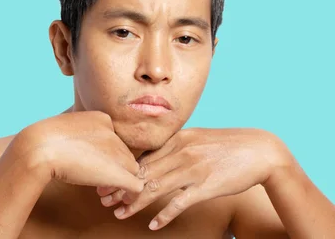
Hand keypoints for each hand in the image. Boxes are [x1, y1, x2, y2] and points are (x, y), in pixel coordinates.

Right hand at [15, 111, 144, 195]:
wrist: (40, 147)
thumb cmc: (43, 140)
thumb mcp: (63, 131)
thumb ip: (77, 137)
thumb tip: (76, 149)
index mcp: (102, 119)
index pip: (114, 140)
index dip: (105, 155)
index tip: (91, 164)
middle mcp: (114, 134)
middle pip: (123, 155)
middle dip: (113, 168)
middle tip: (98, 183)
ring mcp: (118, 153)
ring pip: (131, 169)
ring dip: (120, 181)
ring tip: (104, 193)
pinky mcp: (119, 173)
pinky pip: (136, 186)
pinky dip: (131, 195)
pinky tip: (121, 201)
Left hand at [97, 127, 288, 229]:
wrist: (260, 151)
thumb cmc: (227, 145)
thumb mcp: (197, 138)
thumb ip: (175, 145)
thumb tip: (154, 155)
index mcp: (176, 139)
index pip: (142, 158)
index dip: (121, 171)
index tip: (106, 180)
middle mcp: (180, 153)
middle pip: (143, 173)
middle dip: (120, 187)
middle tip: (103, 199)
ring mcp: (192, 170)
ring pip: (155, 188)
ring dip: (135, 203)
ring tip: (120, 213)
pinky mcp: (205, 186)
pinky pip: (179, 203)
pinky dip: (164, 214)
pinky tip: (154, 225)